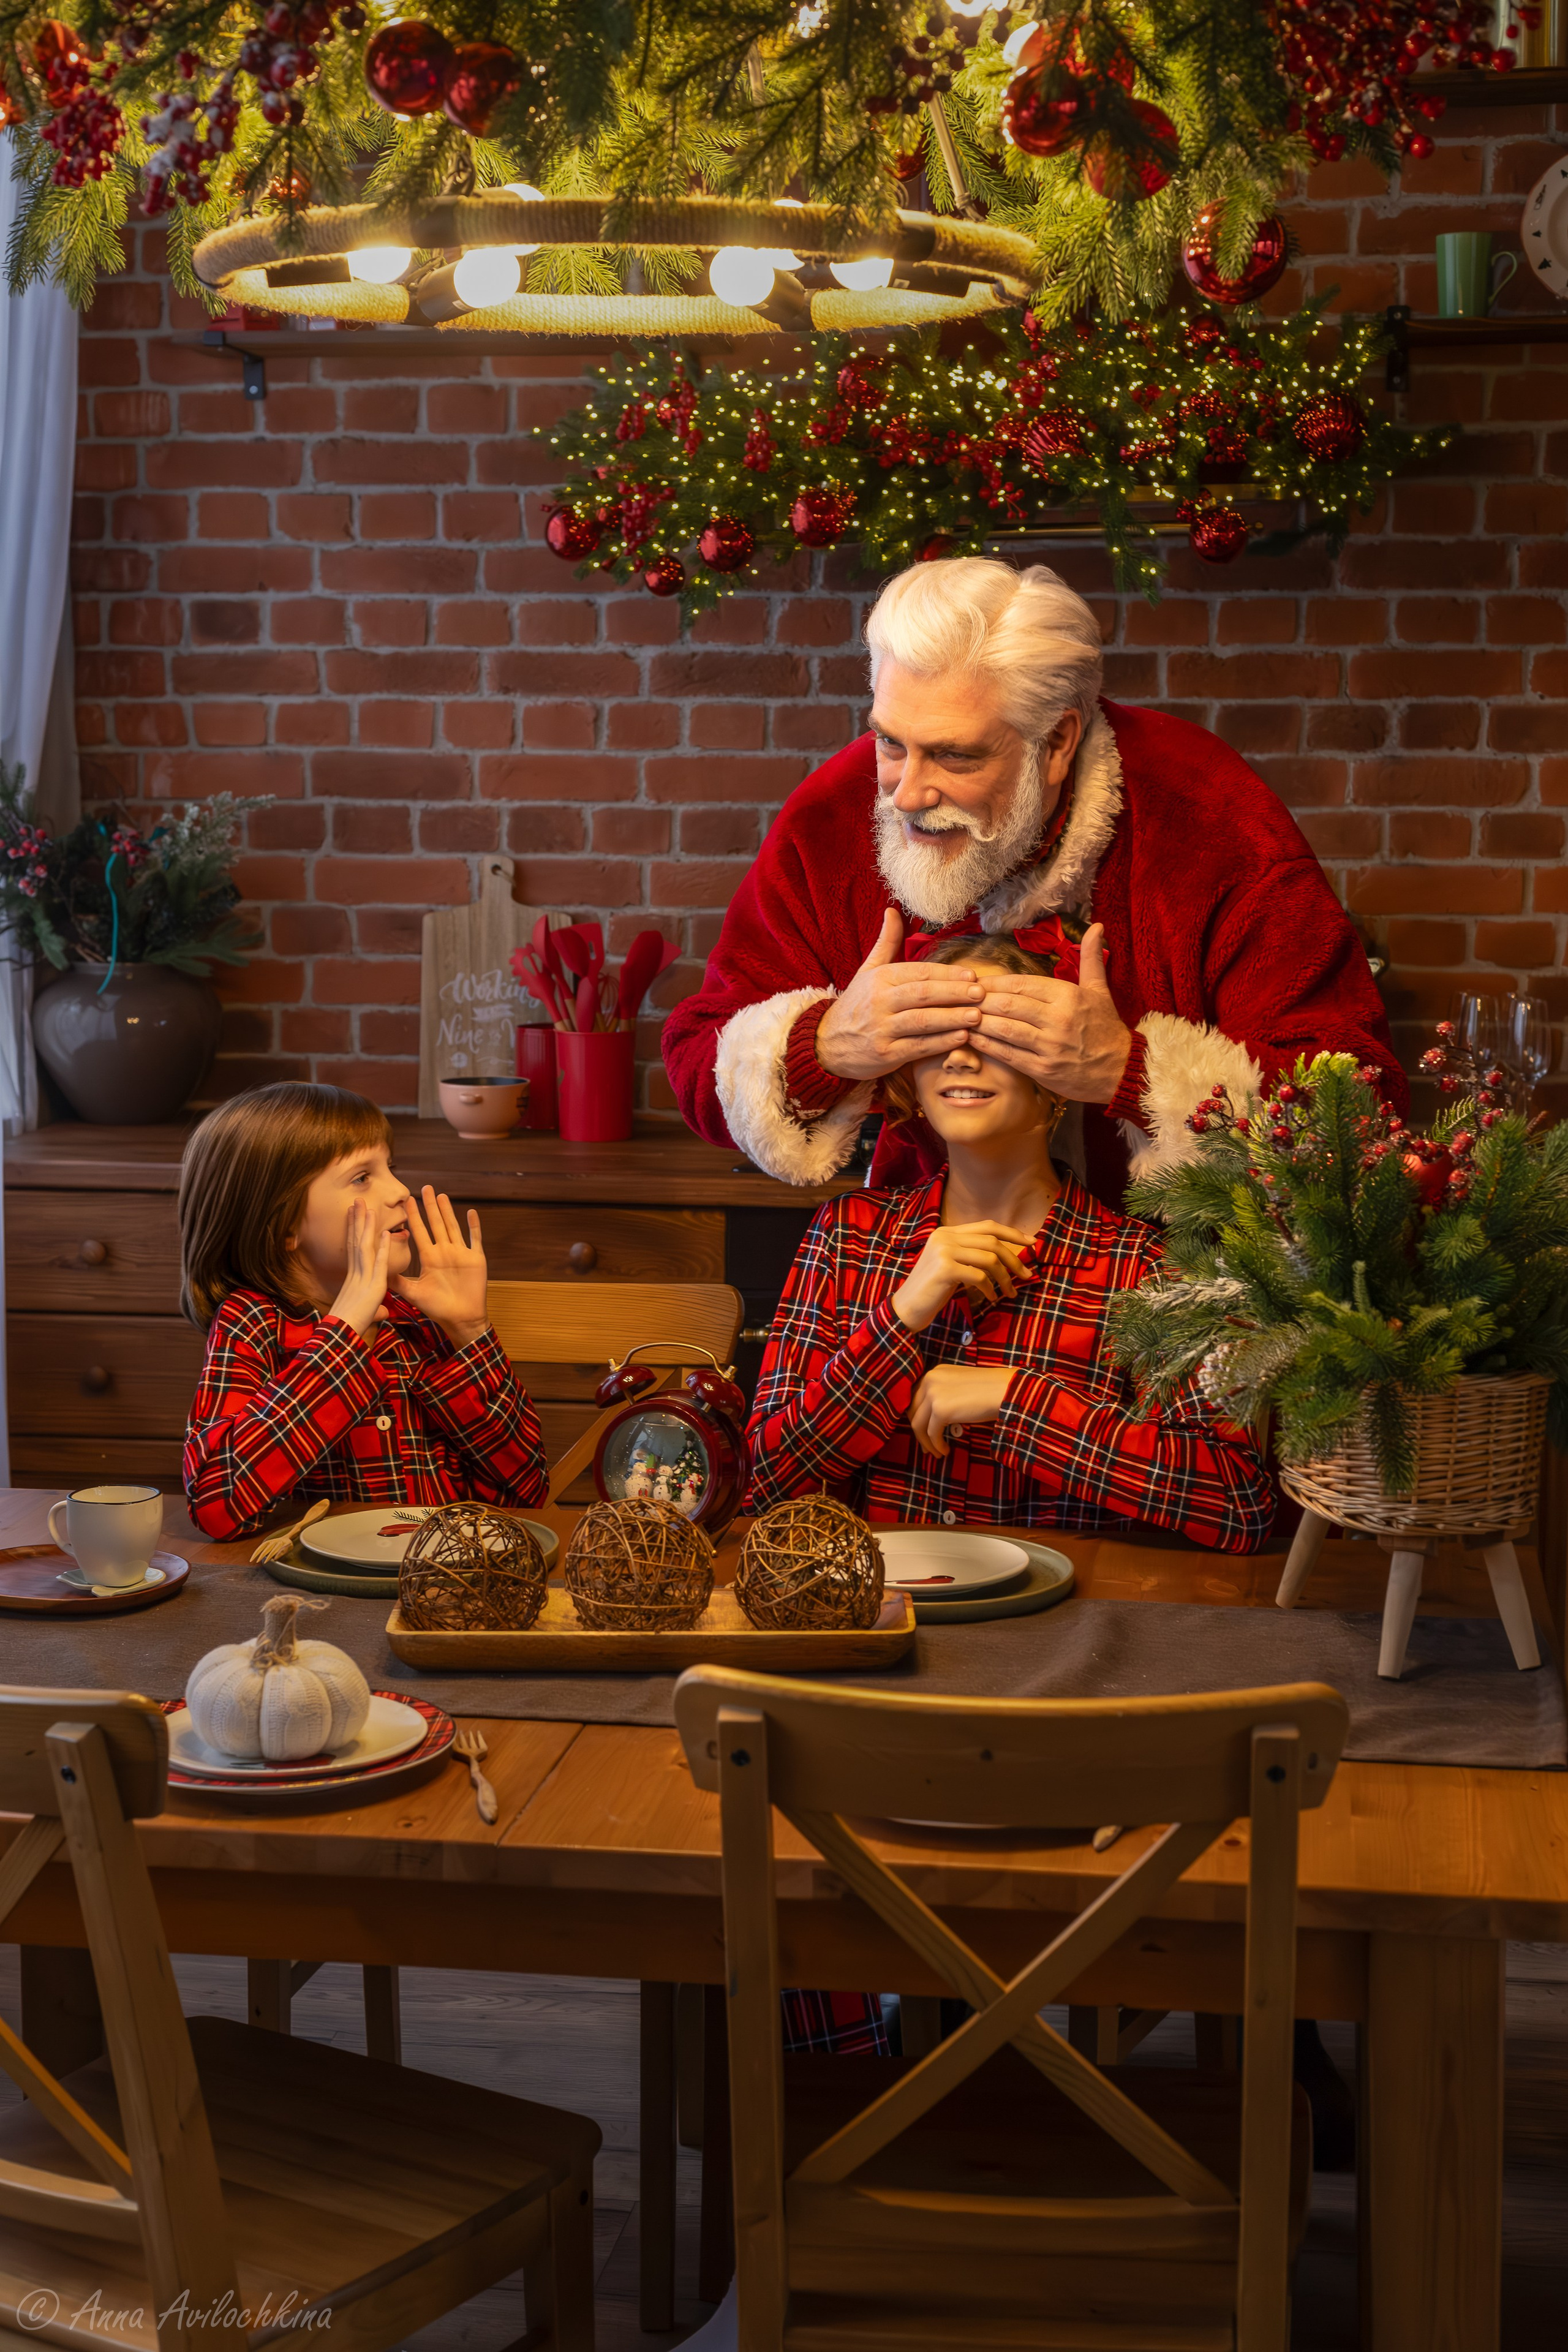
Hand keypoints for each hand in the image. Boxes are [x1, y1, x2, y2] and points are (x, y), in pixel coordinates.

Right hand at [327, 1200, 390, 1340]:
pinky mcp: (374, 1286)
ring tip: (369, 1207)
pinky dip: (382, 1248)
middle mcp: (357, 1273)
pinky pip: (378, 1264)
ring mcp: (364, 1278)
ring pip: (365, 1247)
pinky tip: (385, 1233)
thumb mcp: (367, 1314)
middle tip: (358, 1201)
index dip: (353, 1230)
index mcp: (354, 1277)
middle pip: (356, 1241)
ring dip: (367, 1227)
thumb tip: (384, 1313)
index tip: (353, 1214)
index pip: (353, 1248)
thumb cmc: (351, 1327)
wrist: (342, 1335)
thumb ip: (376, 1309)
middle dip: (357, 1220)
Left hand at [391, 1187, 488, 1349]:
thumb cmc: (438, 1308)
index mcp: (429, 1258)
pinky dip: (474, 1227)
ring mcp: (461, 1254)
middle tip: (425, 1188)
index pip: (420, 1232)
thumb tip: (379, 1271)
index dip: (414, 1216)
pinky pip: (475, 1239)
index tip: (406, 1200)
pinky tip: (471, 1213)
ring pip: (453, 1227)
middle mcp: (444, 1252)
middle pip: (436, 1224)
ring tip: (442, 1195)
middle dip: (430, 1206)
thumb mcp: (414, 1294)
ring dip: (448, 1212)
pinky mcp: (476, 1259)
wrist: (461, 1319)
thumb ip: (399, 1282)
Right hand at [815, 909, 986, 1082]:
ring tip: (977, 1016)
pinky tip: (961, 1038)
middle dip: (954, 993)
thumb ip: (887, 942)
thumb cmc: (856, 1005)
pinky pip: (917, 1047)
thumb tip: (893, 910)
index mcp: (880, 978)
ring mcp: (881, 1029)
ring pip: (922, 1021)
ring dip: (952, 1018)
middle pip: (923, 995)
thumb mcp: (868, 971)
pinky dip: (940, 1043)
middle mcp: (879, 1001)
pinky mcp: (884, 1054)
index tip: (972, 976)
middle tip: (981, 994)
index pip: (919, 973)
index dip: (947, 975)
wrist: (827, 1043)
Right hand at [891, 1221, 1031, 1334]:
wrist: (906, 1309)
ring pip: (989, 1258)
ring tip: (1010, 1293)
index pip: (987, 1226)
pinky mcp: (944, 1269)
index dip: (1012, 1233)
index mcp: (947, 1232)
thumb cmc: (933, 1290)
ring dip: (1005, 1278)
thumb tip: (1008, 1255)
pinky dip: (989, 1289)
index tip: (1033, 1242)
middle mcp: (944, 1236)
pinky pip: (979, 1276)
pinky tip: (990, 1298)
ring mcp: (943, 1251)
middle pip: (992, 1241)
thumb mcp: (952, 1265)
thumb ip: (972, 1253)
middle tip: (1027, 1275)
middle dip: (1014, 1259)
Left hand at [909, 1365, 1012, 1457]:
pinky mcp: (940, 1409)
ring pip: (918, 1424)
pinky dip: (937, 1445)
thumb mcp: (960, 1387)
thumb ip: (945, 1395)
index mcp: (935, 1373)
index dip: (918, 1417)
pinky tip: (945, 1450)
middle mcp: (930, 1380)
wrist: (1007, 1389)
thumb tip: (934, 1419)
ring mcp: (933, 1394)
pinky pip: (932, 1433)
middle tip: (927, 1446)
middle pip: (914, 1411)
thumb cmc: (990, 1390)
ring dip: (926, 1442)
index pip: (917, 1398)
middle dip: (919, 1431)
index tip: (924, 1432)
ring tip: (936, 1453)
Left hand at [970, 924, 1132, 1104]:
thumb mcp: (1099, 990)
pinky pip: (1007, 1054)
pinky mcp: (1042, 1070)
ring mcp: (1049, 1046)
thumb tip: (1096, 926)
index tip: (973, 980)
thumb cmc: (1106, 1028)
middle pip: (1007, 1004)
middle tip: (959, 997)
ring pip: (1004, 1028)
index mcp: (1067, 996)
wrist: (1121, 1070)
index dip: (994, 982)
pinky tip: (970, 1037)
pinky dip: (986, 1044)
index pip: (1021, 984)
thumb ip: (1091, 957)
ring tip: (958, 1015)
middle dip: (979, 1000)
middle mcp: (1057, 1019)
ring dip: (977, 1021)